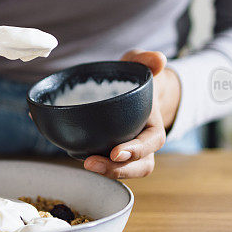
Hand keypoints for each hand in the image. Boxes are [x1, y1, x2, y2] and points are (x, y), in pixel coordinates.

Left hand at [83, 50, 180, 178]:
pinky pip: (106, 162)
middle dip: (117, 169)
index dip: (136, 151)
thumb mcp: (140, 65)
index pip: (151, 144)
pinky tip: (72, 151)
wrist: (129, 90)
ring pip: (124, 170)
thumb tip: (159, 60)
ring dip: (106, 171)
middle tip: (91, 163)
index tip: (116, 151)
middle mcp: (143, 143)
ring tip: (85, 164)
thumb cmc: (136, 78)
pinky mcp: (109, 151)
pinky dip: (91, 161)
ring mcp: (127, 150)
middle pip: (138, 166)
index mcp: (153, 126)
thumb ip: (147, 60)